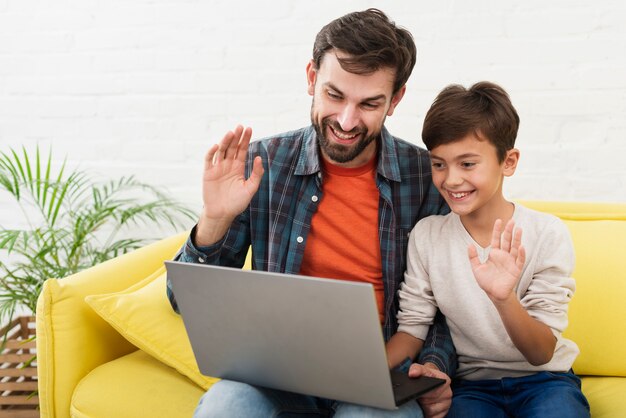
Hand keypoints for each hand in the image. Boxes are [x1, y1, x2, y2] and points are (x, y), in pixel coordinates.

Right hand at [196, 125, 263, 245]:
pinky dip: (211, 152)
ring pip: (221, 151)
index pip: (242, 150)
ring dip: (225, 141)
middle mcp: (228, 165)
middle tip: (241, 126)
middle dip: (236, 137)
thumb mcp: (250, 188)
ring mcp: (217, 168)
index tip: (249, 129)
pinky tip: (216, 146)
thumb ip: (256, 174)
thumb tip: (259, 158)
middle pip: (232, 147)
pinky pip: (209, 160)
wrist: (222, 214)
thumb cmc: (237, 203)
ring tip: (231, 133)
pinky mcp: (208, 173)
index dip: (245, 140)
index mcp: (238, 167)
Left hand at [409, 363, 451, 417]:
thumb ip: (416, 369)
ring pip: (431, 410)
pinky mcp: (445, 412)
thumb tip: (412, 373)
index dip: (423, 391)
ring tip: (420, 402)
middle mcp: (448, 392)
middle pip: (430, 400)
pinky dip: (428, 415)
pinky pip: (434, 417)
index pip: (432, 387)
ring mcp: (447, 403)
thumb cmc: (426, 376)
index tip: (417, 393)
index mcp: (445, 380)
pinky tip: (423, 410)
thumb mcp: (421, 368)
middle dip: (421, 399)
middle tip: (416, 396)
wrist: (433, 380)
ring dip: (423, 407)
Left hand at [468, 219, 525, 303]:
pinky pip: (519, 260)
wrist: (494, 293)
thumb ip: (473, 257)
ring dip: (517, 239)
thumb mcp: (476, 268)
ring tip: (519, 229)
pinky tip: (521, 246)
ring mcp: (510, 261)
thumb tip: (469, 245)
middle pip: (507, 241)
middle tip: (511, 220)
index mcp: (494, 253)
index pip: (496, 239)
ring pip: (515, 248)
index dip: (497, 230)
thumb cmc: (486, 281)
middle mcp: (503, 255)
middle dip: (509, 231)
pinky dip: (521, 254)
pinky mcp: (516, 269)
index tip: (498, 220)